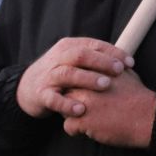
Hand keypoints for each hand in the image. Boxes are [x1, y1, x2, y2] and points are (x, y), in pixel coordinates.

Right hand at [15, 37, 132, 118]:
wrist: (26, 87)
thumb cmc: (60, 73)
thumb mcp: (74, 61)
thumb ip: (95, 59)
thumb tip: (125, 61)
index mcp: (69, 47)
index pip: (93, 45)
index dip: (112, 52)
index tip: (130, 62)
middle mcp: (58, 59)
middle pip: (80, 55)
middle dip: (102, 62)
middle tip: (119, 70)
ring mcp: (49, 76)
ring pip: (68, 74)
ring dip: (88, 79)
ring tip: (106, 85)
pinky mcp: (41, 94)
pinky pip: (53, 99)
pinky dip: (67, 104)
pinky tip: (81, 110)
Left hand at [62, 67, 155, 147]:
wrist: (147, 118)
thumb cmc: (139, 97)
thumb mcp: (125, 73)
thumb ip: (109, 68)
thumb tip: (104, 66)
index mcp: (95, 70)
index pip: (74, 74)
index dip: (78, 85)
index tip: (85, 93)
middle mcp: (86, 83)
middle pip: (66, 90)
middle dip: (72, 99)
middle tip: (85, 108)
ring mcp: (82, 102)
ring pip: (64, 108)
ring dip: (73, 114)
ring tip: (89, 119)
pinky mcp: (83, 120)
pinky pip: (68, 126)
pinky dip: (77, 131)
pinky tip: (90, 130)